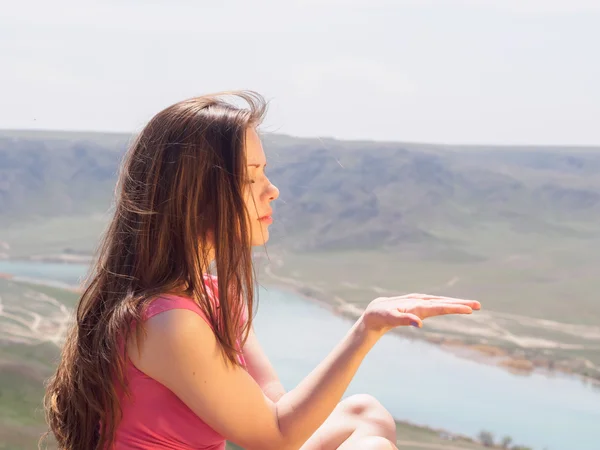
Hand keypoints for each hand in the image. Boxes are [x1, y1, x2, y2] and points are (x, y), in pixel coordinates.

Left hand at [361, 293, 480, 333]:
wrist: (373, 313)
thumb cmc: (379, 316)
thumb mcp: (388, 318)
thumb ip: (403, 320)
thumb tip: (419, 323)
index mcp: (415, 305)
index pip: (438, 306)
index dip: (454, 308)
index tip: (469, 309)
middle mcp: (418, 302)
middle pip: (442, 302)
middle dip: (460, 304)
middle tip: (478, 305)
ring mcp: (418, 303)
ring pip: (440, 302)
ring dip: (455, 303)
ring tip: (471, 306)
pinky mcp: (417, 306)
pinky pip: (435, 304)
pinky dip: (446, 304)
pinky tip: (452, 305)